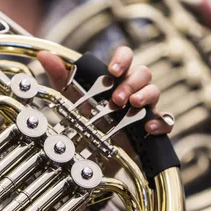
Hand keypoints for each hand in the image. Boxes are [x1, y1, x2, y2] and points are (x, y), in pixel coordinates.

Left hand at [37, 47, 171, 134]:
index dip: (123, 59)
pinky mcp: (151, 129)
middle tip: (117, 98)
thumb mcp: (70, 99)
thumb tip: (44, 55)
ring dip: (145, 96)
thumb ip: (60, 77)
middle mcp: (132, 90)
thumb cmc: (85, 120)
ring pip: (155, 92)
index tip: (113, 70)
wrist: (92, 154)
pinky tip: (148, 127)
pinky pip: (166, 121)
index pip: (126, 58)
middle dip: (131, 82)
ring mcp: (143, 108)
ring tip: (131, 105)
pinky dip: (161, 122)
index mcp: (116, 79)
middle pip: (143, 73)